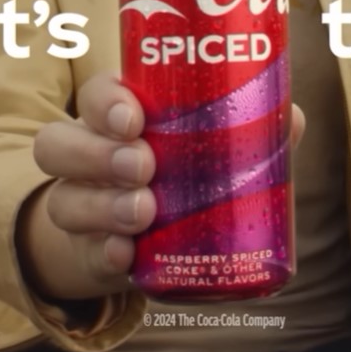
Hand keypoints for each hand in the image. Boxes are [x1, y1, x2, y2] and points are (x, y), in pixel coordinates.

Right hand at [23, 73, 305, 300]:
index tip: (134, 118)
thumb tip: (292, 117)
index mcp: (116, 120)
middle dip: (99, 154)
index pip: (96, 96)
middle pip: (59, 144)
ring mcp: (81, 207)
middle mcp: (86, 158)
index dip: (106, 103)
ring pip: (64, 200)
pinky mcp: (89, 253)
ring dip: (102, 205)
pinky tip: (123, 255)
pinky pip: (84, 252)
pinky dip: (103, 253)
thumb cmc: (183, 173)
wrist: (144, 238)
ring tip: (143, 212)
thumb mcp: (210, 148)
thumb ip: (247, 129)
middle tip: (144, 165)